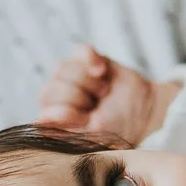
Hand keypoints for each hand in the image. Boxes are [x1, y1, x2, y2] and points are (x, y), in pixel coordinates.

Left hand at [35, 45, 173, 144]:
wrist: (146, 109)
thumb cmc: (119, 126)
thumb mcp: (94, 134)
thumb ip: (65, 130)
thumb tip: (39, 121)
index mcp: (53, 117)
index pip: (46, 109)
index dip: (68, 113)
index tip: (87, 119)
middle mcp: (57, 95)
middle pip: (52, 87)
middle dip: (81, 97)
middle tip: (97, 105)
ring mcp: (70, 75)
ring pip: (62, 68)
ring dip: (88, 81)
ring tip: (103, 91)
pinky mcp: (86, 59)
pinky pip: (80, 50)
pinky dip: (91, 59)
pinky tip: (102, 70)